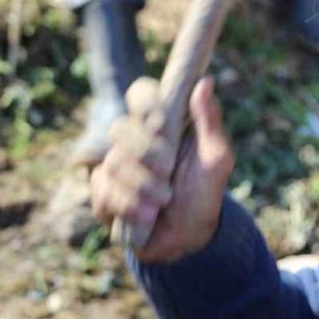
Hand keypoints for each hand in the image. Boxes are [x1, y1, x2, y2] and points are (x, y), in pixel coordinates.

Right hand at [90, 77, 233, 263]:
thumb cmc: (203, 192)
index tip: (160, 119)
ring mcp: (113, 167)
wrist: (190, 237)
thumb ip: (209, 121)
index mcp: (158, 124)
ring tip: (163, 201)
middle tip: (168, 171)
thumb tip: (205, 81)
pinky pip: (105, 192)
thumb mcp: (216, 158)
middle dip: (145, 152)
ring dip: (143, 186)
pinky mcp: (102, 195)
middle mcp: (131, 141)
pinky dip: (129, 205)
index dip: (145, 102)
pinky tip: (146, 216)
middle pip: (119, 127)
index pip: (140, 93)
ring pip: (113, 163)